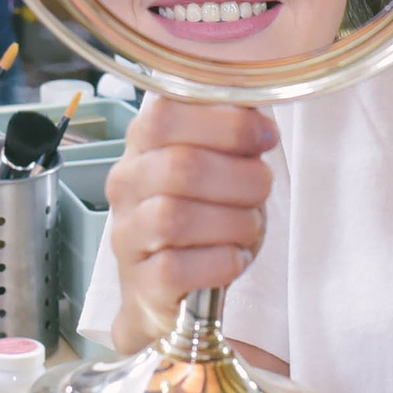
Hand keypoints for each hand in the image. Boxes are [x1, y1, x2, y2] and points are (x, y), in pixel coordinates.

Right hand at [104, 98, 275, 348]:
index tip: (266, 136)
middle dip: (241, 177)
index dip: (225, 123)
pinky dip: (221, 261)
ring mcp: (127, 234)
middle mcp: (126, 184)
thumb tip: (259, 104)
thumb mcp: (219, 163)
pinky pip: (178, 267)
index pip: (166, 114)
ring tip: (249, 227)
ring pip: (176, 217)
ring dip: (233, 221)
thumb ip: (232, 128)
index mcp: (143, 143)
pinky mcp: (141, 281)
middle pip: (181, 167)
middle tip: (262, 189)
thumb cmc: (203, 216)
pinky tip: (234, 258)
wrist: (169, 288)